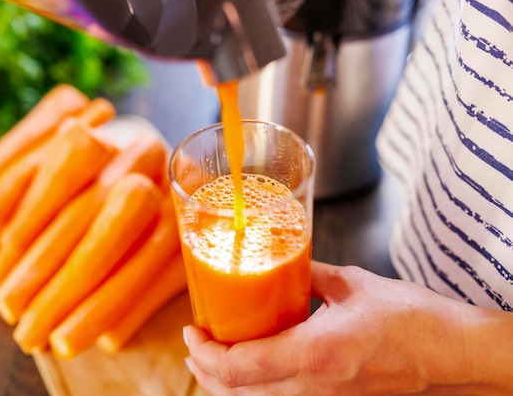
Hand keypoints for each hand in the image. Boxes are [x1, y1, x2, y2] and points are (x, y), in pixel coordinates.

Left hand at [183, 261, 512, 394]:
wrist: (454, 356)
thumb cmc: (414, 320)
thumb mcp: (354, 284)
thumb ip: (312, 274)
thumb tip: (286, 262)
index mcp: (314, 353)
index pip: (238, 366)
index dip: (205, 352)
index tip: (192, 329)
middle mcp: (313, 387)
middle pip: (236, 393)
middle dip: (205, 371)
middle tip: (194, 344)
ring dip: (225, 385)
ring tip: (212, 359)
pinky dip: (253, 391)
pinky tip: (251, 373)